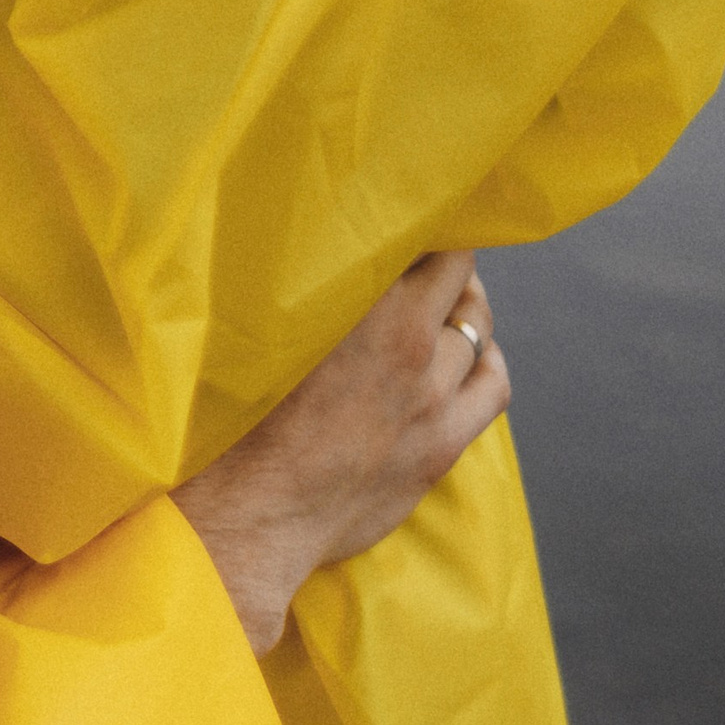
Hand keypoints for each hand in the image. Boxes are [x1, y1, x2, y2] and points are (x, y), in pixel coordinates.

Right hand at [170, 251, 509, 654]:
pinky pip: (492, 385)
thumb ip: (292, 285)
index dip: (420, 219)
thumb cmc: (231, 420)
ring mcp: (432, 398)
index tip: (402, 210)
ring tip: (439, 300)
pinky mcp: (442, 444)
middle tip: (418, 249)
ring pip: (474, 329)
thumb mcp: (254, 331)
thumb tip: (292, 244)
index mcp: (362, 309)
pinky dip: (485, 358)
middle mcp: (408, 345)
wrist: (249, 515)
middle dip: (443, 257)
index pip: (424, 239)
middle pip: (457, 278)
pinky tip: (468, 353)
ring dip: (461, 307)